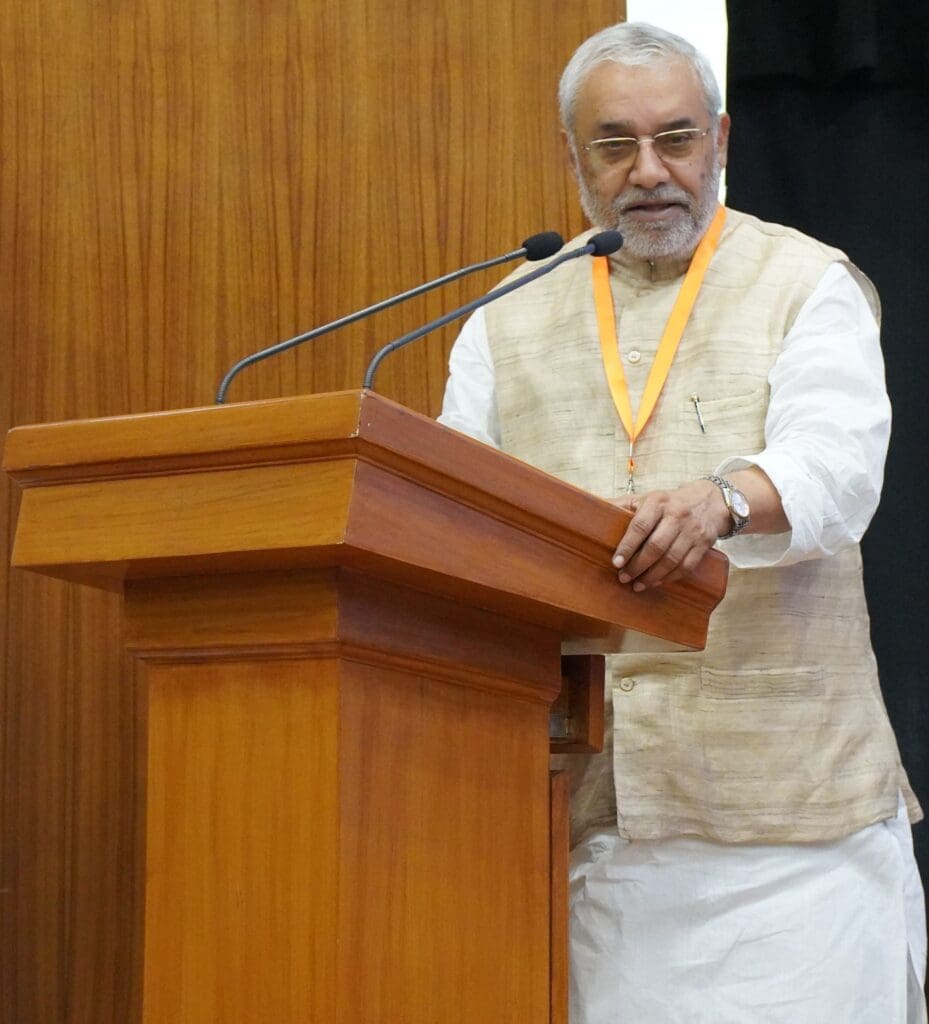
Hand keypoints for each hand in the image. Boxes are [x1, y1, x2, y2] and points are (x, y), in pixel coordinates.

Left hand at [612, 479, 728, 590]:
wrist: (709, 502)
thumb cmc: (669, 502)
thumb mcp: (647, 498)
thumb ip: (622, 505)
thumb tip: (594, 509)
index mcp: (658, 502)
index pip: (640, 526)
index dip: (627, 546)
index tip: (616, 562)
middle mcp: (677, 515)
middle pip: (656, 546)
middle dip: (638, 565)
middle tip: (623, 577)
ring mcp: (692, 531)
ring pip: (671, 559)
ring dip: (652, 576)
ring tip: (637, 585)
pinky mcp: (704, 545)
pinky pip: (686, 566)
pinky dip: (669, 578)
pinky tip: (656, 583)